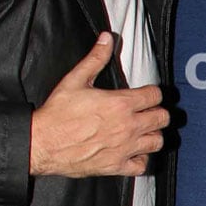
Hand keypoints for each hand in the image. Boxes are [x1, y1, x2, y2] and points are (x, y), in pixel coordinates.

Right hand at [29, 35, 169, 177]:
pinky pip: (142, 165)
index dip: (153, 92)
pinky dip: (142, 159)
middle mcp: (128, 127)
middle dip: (158, 112)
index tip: (147, 94)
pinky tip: (134, 152)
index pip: (155, 95)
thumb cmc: (57, 114)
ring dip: (154, 134)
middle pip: (162, 118)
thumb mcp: (75, 80)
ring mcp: (124, 148)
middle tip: (149, 111)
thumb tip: (107, 39)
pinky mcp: (116, 166)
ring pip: (157, 142)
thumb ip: (95, 58)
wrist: (43, 143)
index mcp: (120, 104)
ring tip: (144, 130)